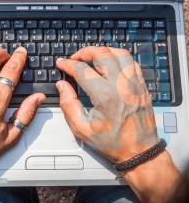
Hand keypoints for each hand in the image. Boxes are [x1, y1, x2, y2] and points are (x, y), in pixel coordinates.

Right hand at [56, 46, 158, 163]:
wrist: (139, 151)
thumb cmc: (112, 143)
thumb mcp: (82, 129)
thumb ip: (68, 105)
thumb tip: (62, 86)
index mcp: (105, 96)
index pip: (82, 70)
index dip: (68, 64)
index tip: (61, 64)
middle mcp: (121, 86)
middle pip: (102, 54)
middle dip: (84, 52)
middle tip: (74, 58)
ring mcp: (134, 84)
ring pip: (119, 53)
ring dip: (102, 51)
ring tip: (91, 57)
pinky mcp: (142, 86)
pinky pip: (131, 62)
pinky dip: (118, 57)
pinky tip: (109, 63)